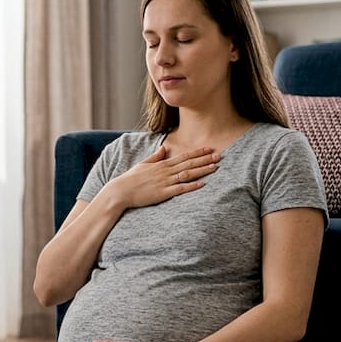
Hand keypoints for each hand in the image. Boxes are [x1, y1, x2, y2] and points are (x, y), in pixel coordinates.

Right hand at [102, 145, 219, 209]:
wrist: (120, 191)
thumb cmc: (130, 179)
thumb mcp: (143, 164)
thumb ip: (155, 156)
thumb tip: (164, 147)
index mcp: (162, 164)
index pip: (183, 156)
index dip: (197, 152)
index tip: (209, 148)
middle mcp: (165, 171)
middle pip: (189, 163)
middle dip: (205, 159)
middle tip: (219, 155)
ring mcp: (165, 182)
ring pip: (187, 174)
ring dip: (202, 170)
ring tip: (215, 167)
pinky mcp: (163, 193)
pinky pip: (180, 188)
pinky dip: (192, 186)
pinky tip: (202, 183)